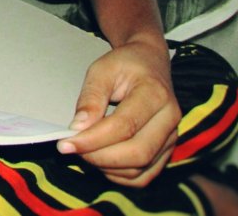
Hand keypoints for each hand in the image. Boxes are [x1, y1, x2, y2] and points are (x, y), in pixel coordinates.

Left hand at [56, 40, 179, 186]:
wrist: (149, 61)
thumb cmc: (125, 64)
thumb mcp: (102, 70)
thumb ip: (90, 98)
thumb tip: (78, 128)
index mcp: (155, 93)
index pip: (124, 126)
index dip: (93, 139)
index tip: (66, 143)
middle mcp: (169, 118)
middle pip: (136, 153)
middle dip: (99, 157)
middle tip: (73, 148)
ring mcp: (171, 137)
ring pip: (139, 170)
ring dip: (106, 167)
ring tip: (86, 150)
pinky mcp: (166, 150)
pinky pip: (143, 177)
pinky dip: (118, 175)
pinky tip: (102, 160)